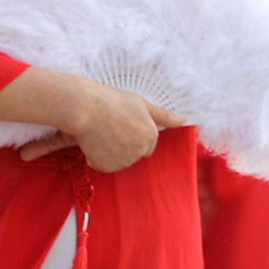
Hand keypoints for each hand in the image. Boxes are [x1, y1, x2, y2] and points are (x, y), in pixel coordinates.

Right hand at [20, 83, 182, 172]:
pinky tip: (94, 142)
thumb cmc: (112, 102)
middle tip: (111, 128)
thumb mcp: (142, 104)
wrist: (84, 109)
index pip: (148, 143)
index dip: (136, 133)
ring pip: (120, 160)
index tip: (124, 124)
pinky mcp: (105, 166)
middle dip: (126, 144)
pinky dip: (99, 157)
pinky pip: (104, 165)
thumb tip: (184, 119)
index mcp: (151, 136)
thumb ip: (164, 115)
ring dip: (113, 152)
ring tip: (102, 134)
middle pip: (135, 153)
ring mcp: (122, 160)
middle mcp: (140, 151)